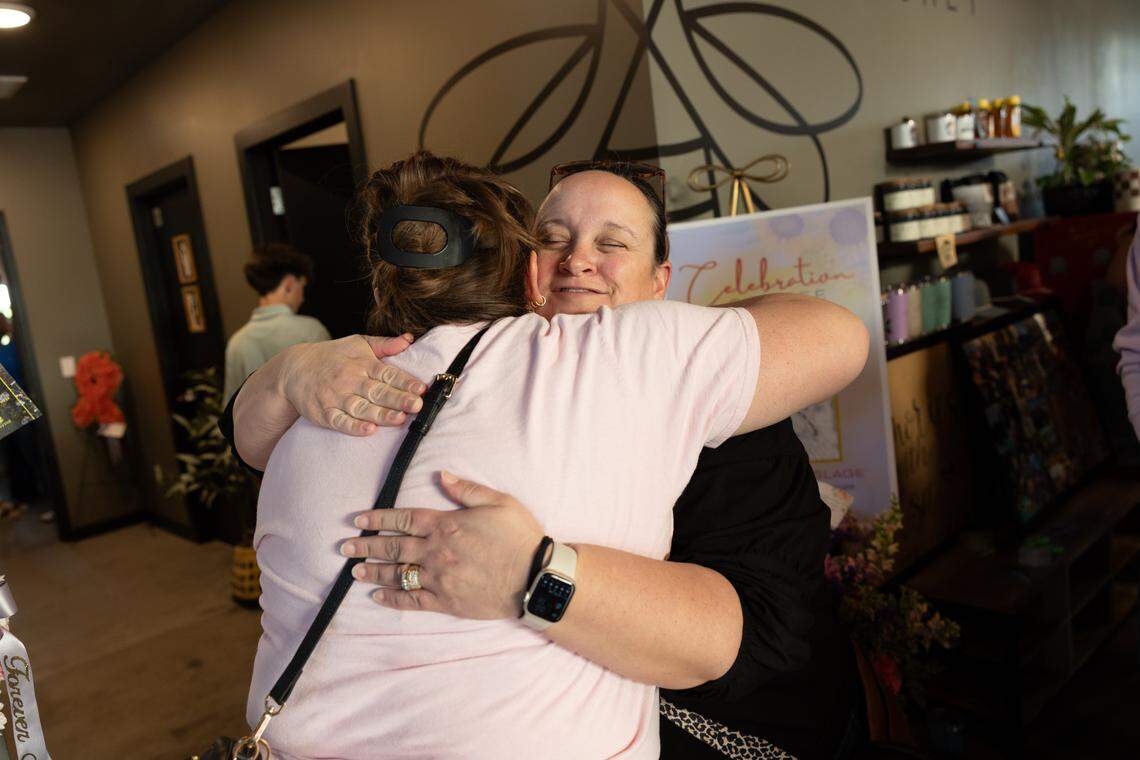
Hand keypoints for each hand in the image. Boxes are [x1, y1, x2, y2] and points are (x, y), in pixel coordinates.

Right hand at [278, 334, 428, 434]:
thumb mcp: (358, 343)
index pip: (387, 373)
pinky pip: (340, 421)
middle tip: (417, 405)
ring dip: (381, 415)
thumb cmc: (333, 356)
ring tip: (400, 419)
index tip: (422, 388)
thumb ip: (384, 344)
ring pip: (362, 408)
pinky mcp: (324, 413)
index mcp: (362, 363)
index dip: (406, 381)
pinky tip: (369, 430)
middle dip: (398, 399)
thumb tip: (409, 339)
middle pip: (377, 391)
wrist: (294, 369)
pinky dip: (354, 426)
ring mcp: (336, 397)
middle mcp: (349, 380)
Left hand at [341, 471, 544, 618]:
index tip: (359, 520)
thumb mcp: (499, 502)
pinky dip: (392, 598)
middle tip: (345, 546)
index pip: (403, 518)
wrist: (535, 578)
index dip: (379, 518)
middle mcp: (436, 551)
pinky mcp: (446, 601)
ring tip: (355, 569)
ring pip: (397, 573)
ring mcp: (439, 578)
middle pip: (393, 546)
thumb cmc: (520, 537)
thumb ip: (467, 489)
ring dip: (373, 571)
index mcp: (446, 524)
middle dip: (367, 545)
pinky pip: (412, 599)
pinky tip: (378, 595)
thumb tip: (442, 476)